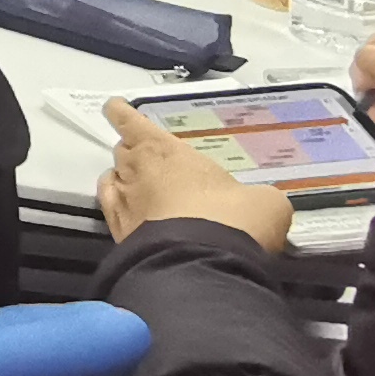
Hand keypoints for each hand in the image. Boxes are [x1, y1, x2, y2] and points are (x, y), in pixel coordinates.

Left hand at [99, 100, 293, 256]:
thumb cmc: (233, 220)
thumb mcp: (264, 203)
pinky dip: (117, 208)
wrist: (203, 268)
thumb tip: (264, 204)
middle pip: (123, 152)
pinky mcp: (119, 237)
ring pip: (112, 180)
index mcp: (166, 152)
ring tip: (137, 185)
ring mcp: (124, 205)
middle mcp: (137, 172)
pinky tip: (128, 213)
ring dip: (123, 180)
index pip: (132, 122)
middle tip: (148, 159)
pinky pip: (111, 212)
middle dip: (134, 153)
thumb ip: (258, 197)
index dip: (122, 114)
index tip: (115, 107)